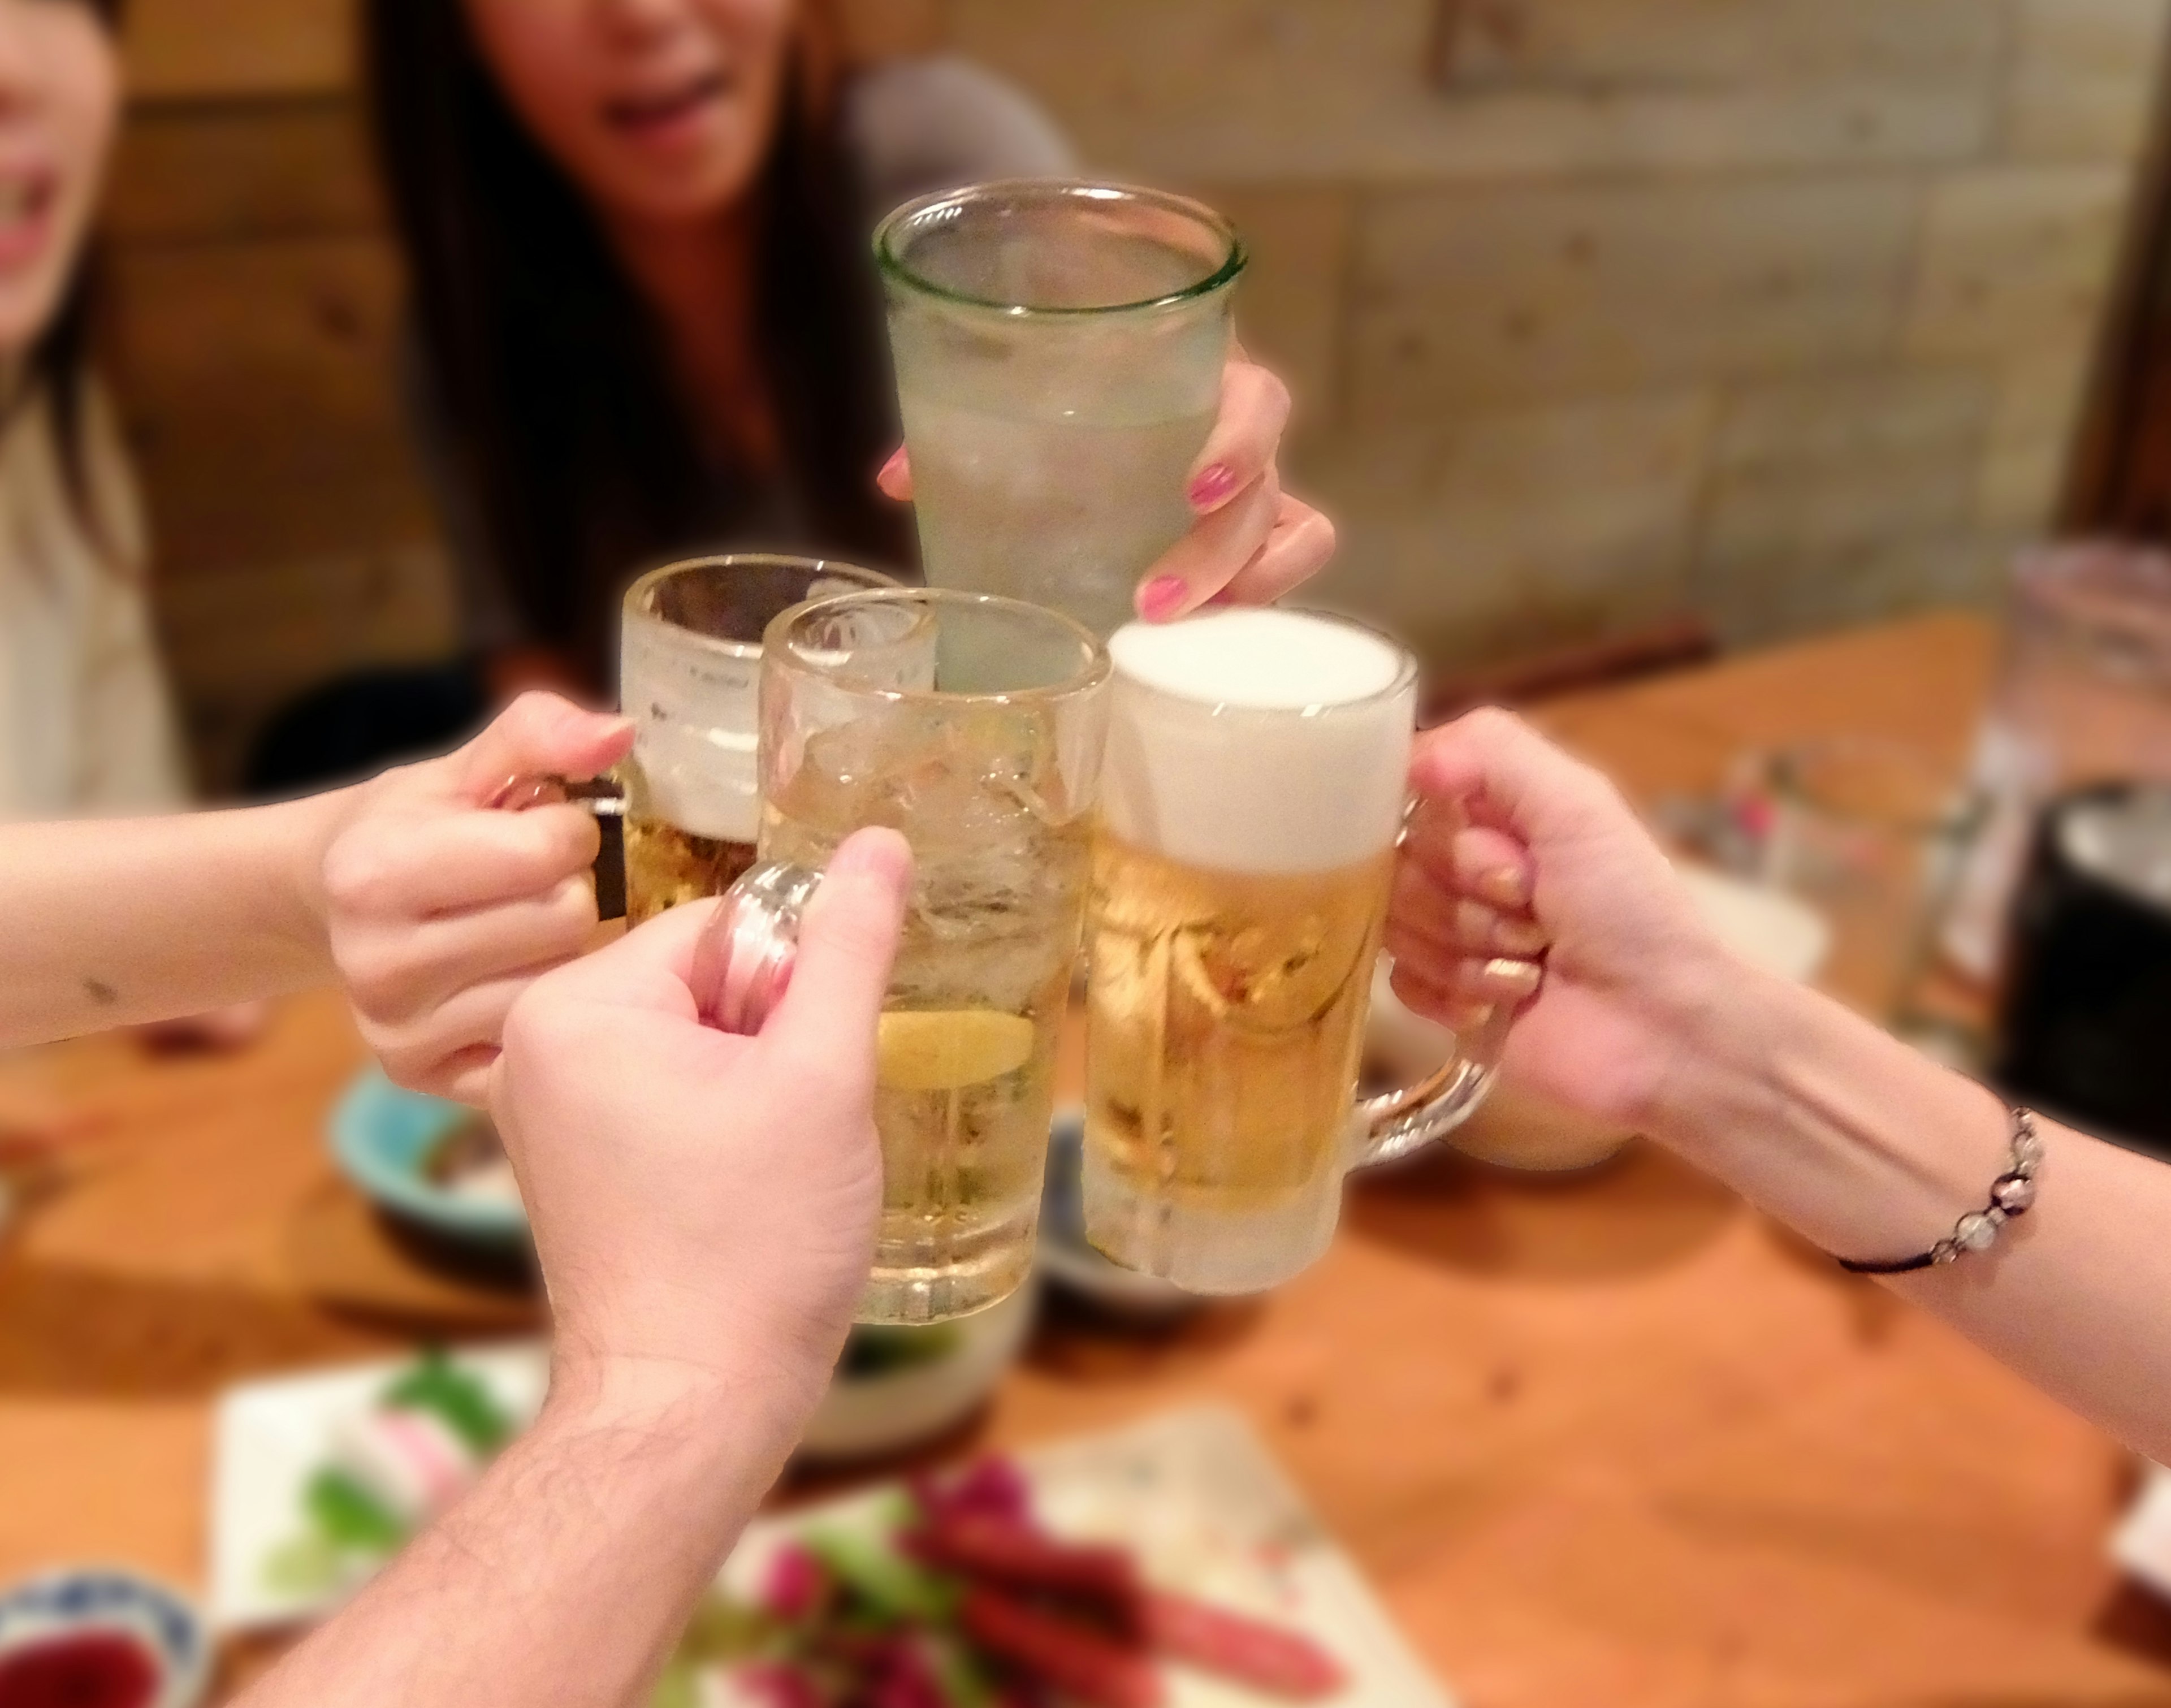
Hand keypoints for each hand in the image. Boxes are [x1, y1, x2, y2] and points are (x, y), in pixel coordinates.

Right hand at [316, 693, 634, 1102]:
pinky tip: (507, 976)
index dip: (566, 831)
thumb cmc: (413, 824)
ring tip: (518, 927)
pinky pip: (536, 1041)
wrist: (329, 898)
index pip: (549, 852)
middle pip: (565, 921)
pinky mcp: (418, 1074)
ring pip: (561, 985)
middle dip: (566, 890)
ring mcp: (395, 1030)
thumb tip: (618, 734)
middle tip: (528, 883)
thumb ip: (539, 734)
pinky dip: (540, 1006)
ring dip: (560, 951)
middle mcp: (377, 962)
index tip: (539, 828)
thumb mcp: (466, 766)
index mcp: (377, 871)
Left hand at [490, 829, 909, 1430]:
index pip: (722, 925)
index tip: (813, 1069)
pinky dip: (721, 1120)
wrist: (688, 1404)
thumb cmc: (753, 1243)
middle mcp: (534, 1044)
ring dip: (756, 1080)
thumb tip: (879, 842)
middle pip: (704, 978)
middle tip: (795, 1127)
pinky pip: (664, 1090)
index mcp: (576, 1004)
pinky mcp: (568, 1160)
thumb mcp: (822, 1074)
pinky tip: (744, 1186)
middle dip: (773, 1035)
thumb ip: (848, 946)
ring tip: (771, 1163)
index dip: (796, 985)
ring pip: (694, 1037)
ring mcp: (543, 1108)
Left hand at [876, 353, 1335, 621]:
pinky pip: (1289, 559)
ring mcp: (1255, 484)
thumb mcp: (1023, 382)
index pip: (1259, 402)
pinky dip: (1266, 590)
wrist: (1097, 335)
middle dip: (1214, 555)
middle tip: (1150, 603)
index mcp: (1205, 376)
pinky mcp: (1254, 529)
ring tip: (1167, 626)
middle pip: (1269, 490)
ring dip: (1238, 583)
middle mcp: (1241, 432)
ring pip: (1288, 533)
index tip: (1192, 491)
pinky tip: (1211, 631)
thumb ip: (965, 420)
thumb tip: (897, 480)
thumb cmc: (1071, 367)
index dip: (1240, 446)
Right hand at [1386, 708, 1734, 1128]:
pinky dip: (1452, 990)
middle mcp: (1468, 866)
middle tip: (1536, 918)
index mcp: (1497, 811)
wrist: (1660, 1030)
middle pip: (1396, 867)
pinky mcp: (1446, 998)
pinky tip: (1502, 1002)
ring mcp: (1454, 933)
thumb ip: (1492, 752)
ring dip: (1470, 948)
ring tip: (1533, 963)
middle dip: (1469, 898)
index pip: (1408, 798)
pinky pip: (1399, 981)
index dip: (1446, 836)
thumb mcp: (1577, 805)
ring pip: (1396, 925)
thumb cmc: (1627, 910)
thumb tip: (1411, 758)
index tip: (1512, 861)